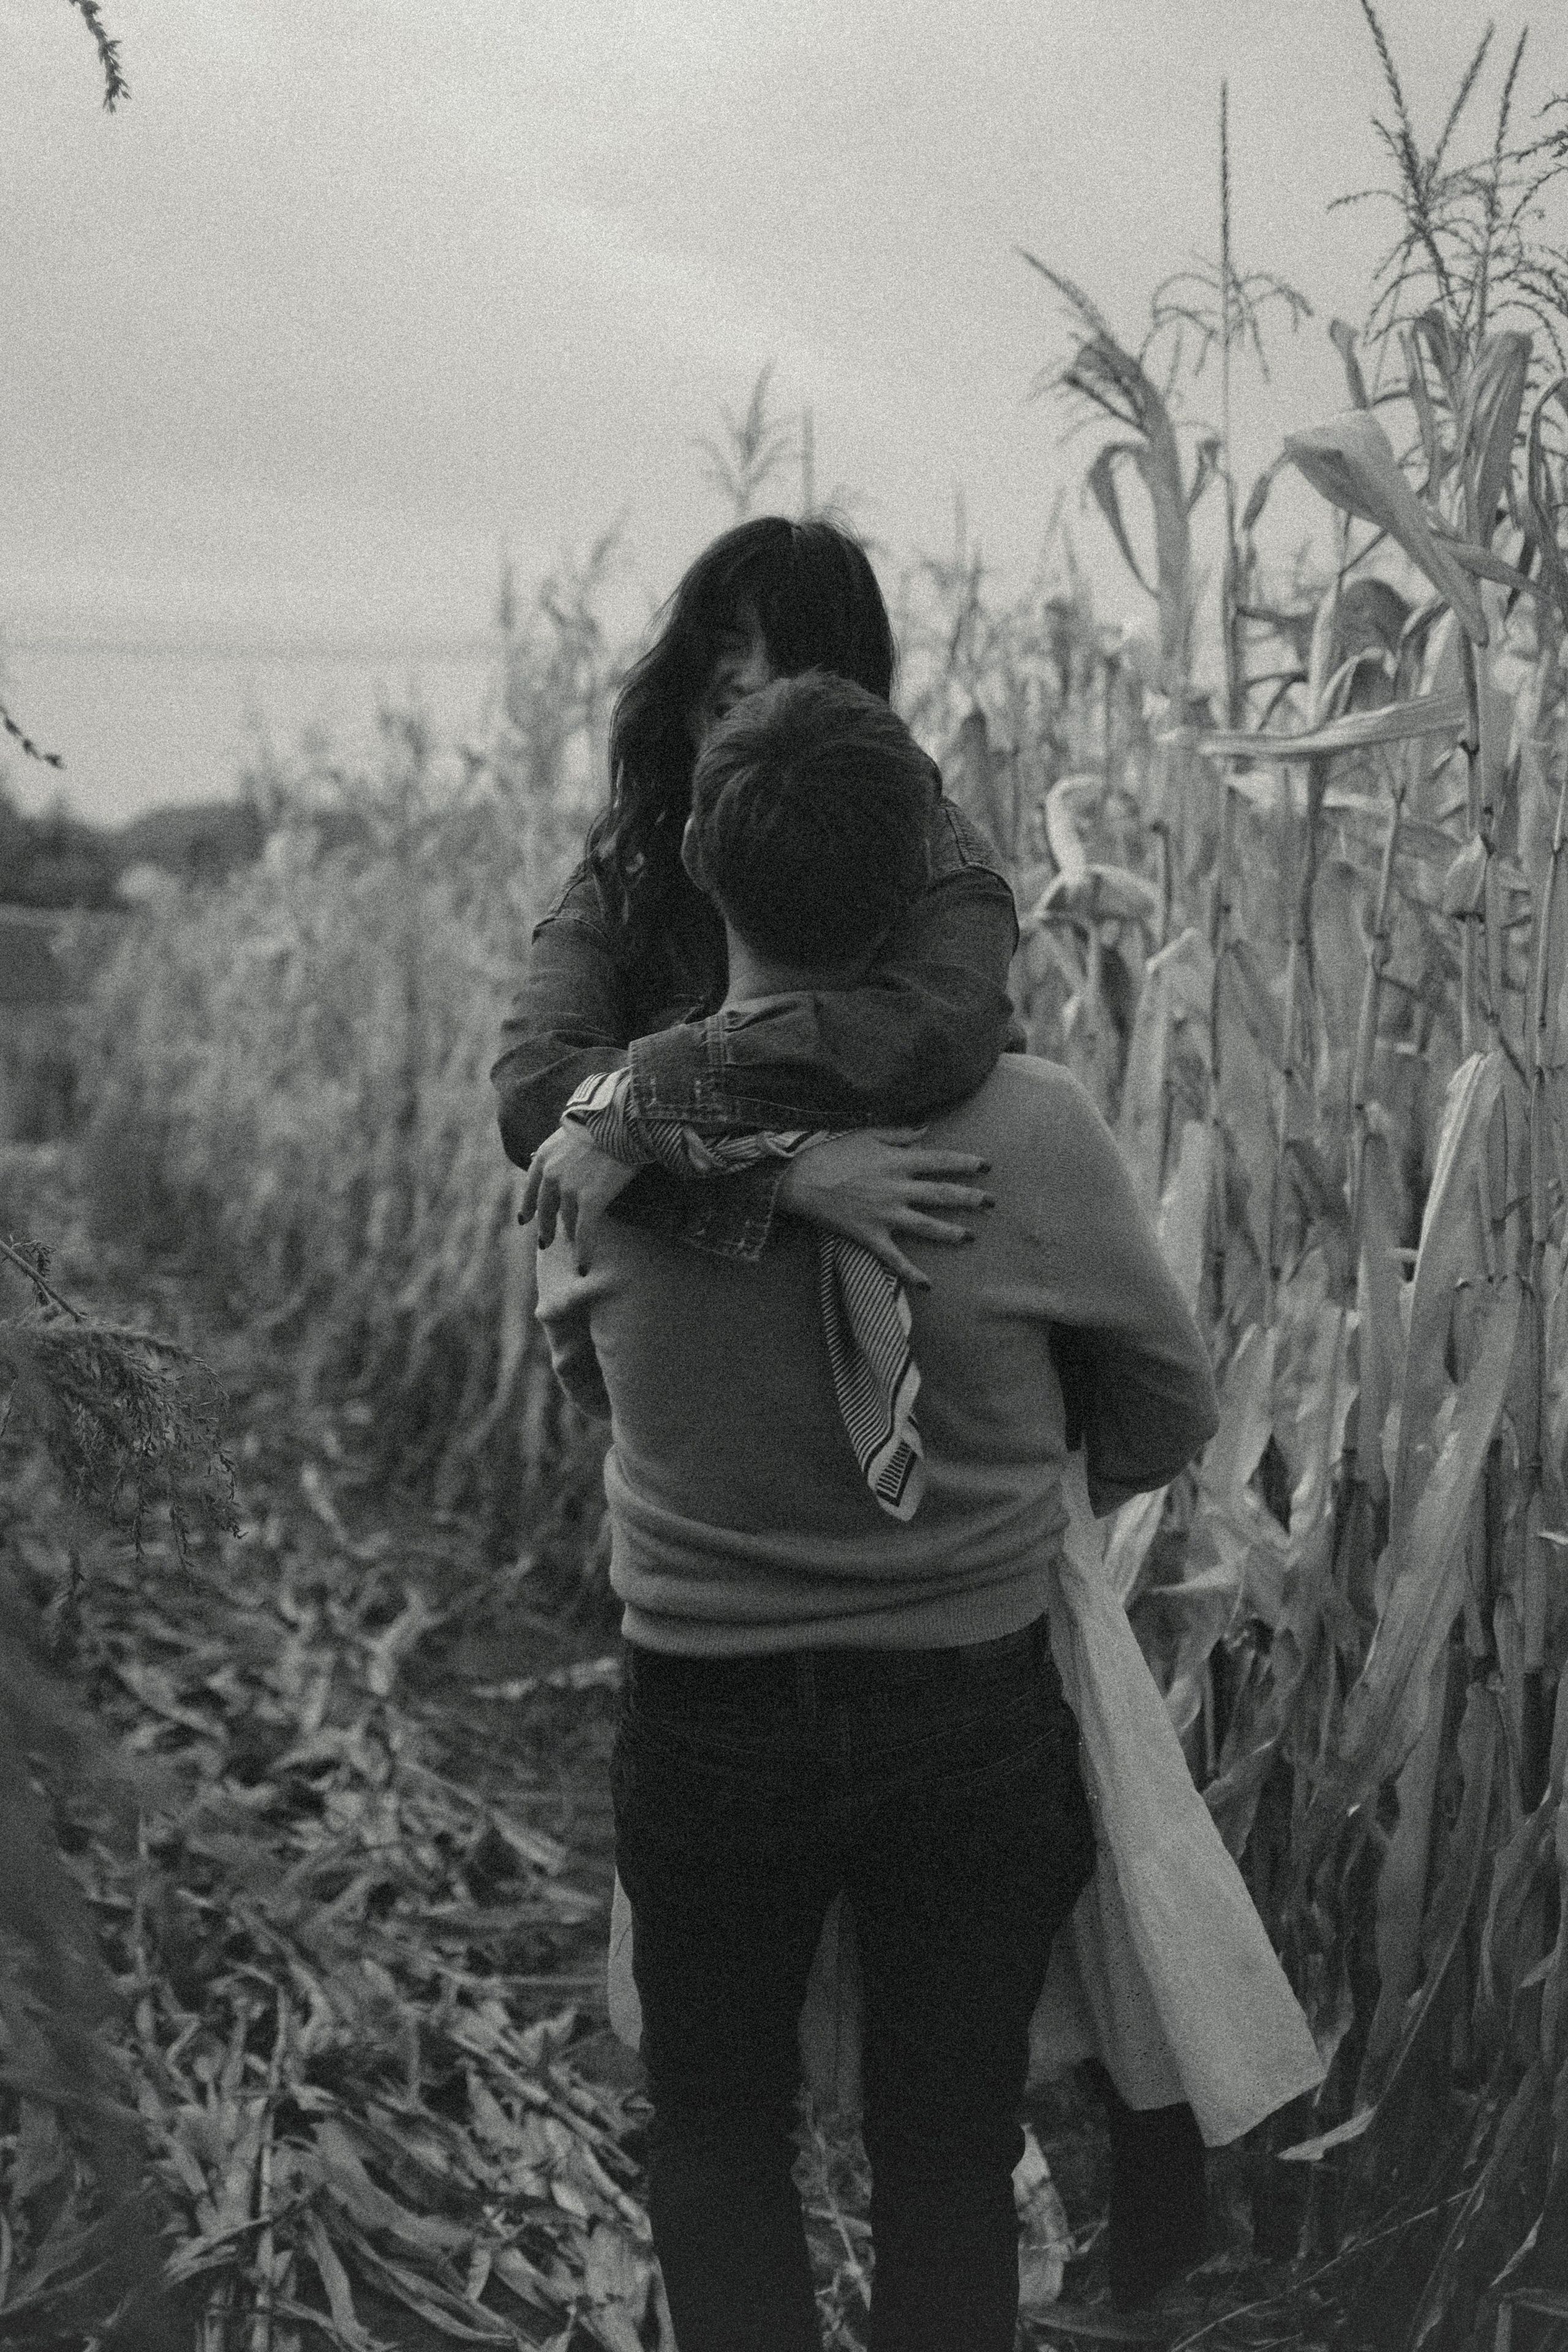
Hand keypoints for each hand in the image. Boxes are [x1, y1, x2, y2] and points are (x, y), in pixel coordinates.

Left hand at [519, 1123, 637, 1268]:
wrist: (621, 1118)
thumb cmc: (604, 1119)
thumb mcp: (571, 1130)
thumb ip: (559, 1148)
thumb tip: (549, 1156)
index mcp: (544, 1157)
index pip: (531, 1187)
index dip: (528, 1206)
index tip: (525, 1220)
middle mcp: (551, 1175)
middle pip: (547, 1209)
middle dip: (547, 1227)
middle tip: (547, 1242)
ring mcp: (569, 1190)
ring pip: (567, 1221)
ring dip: (570, 1234)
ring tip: (575, 1245)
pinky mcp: (590, 1200)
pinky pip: (583, 1233)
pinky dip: (583, 1252)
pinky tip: (583, 1266)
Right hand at [775, 1129, 993, 1291]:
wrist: (800, 1180)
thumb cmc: (832, 1154)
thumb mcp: (866, 1135)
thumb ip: (899, 1133)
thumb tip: (925, 1129)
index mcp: (898, 1162)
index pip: (941, 1161)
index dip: (967, 1163)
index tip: (987, 1166)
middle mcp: (897, 1189)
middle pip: (943, 1194)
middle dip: (971, 1199)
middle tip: (993, 1203)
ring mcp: (886, 1214)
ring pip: (927, 1226)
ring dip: (952, 1232)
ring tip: (971, 1237)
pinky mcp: (871, 1236)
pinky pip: (896, 1259)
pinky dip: (912, 1274)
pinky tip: (928, 1286)